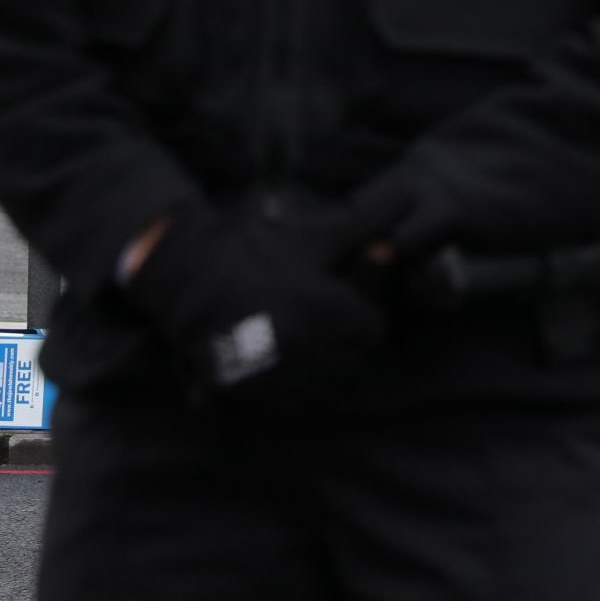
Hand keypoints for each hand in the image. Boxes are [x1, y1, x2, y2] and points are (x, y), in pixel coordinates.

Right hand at [124, 206, 387, 406]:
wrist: (190, 277)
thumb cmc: (261, 252)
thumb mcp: (317, 237)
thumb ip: (367, 222)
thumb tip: (409, 194)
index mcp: (329, 311)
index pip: (374, 331)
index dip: (362, 316)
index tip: (342, 303)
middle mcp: (308, 348)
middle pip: (354, 362)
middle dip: (346, 345)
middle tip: (321, 324)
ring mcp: (279, 375)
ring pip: (327, 388)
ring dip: (324, 372)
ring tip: (303, 345)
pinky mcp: (252, 393)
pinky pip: (294, 406)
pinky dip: (296, 392)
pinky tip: (283, 365)